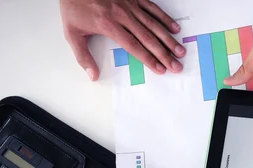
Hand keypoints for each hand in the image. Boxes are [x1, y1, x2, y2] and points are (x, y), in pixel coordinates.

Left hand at [60, 0, 185, 80]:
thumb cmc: (74, 7)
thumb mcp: (72, 33)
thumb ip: (83, 57)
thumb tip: (93, 76)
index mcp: (109, 25)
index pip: (134, 47)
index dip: (149, 59)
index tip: (160, 69)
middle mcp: (122, 15)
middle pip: (148, 38)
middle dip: (164, 54)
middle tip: (177, 66)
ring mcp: (130, 5)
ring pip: (153, 25)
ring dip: (169, 39)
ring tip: (180, 51)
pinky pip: (153, 8)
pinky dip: (165, 18)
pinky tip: (175, 28)